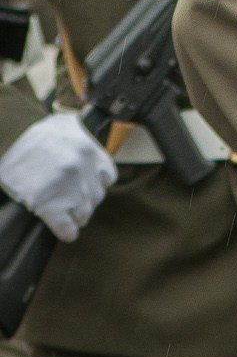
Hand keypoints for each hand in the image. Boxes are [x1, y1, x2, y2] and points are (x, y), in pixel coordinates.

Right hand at [0, 113, 114, 241]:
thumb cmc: (31, 132)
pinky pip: (66, 227)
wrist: (7, 139)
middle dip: (85, 202)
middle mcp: (84, 171)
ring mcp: (68, 190)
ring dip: (76, 217)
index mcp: (91, 152)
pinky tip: (66, 233)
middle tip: (73, 204)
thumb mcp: (63, 124)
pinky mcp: (49, 206)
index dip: (96, 185)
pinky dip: (67, 232)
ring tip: (68, 217)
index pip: (107, 178)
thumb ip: (78, 131)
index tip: (86, 189)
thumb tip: (79, 131)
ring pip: (83, 214)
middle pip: (95, 198)